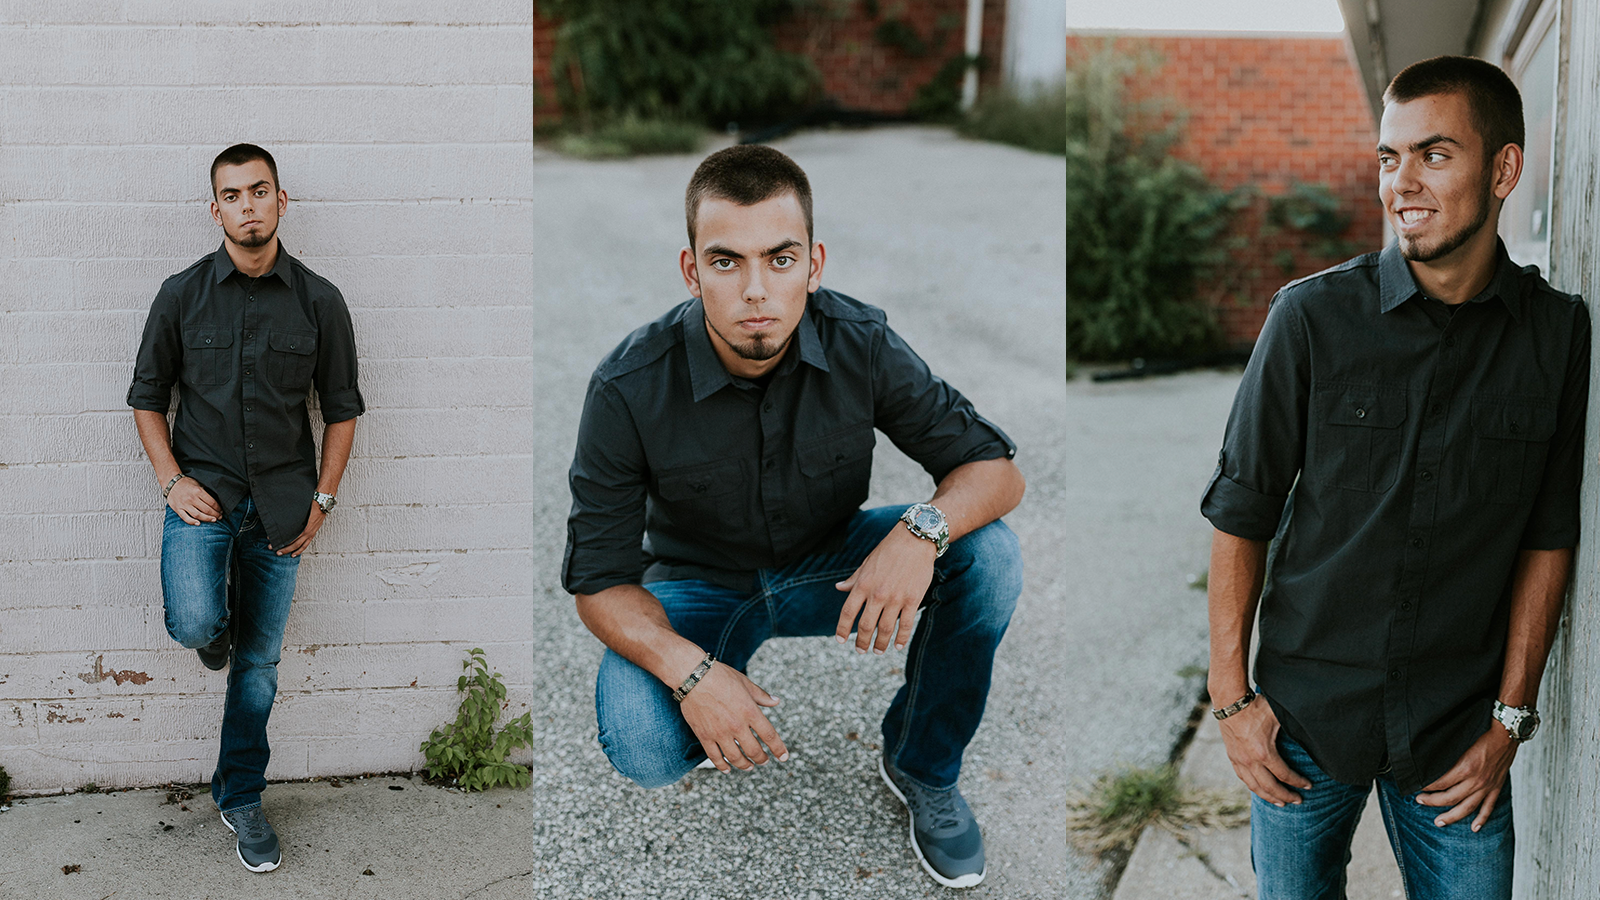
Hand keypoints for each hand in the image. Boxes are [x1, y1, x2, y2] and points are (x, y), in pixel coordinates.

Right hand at [167, 478, 221, 524]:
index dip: (218, 508)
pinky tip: (199, 523)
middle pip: (206, 509)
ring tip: (213, 520)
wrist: (171, 482)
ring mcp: (184, 504)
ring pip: (198, 515)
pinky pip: (185, 517)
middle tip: (220, 516)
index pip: (211, 502)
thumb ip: (205, 492)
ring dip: (207, 519)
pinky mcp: (177, 509)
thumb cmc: (186, 483)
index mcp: (198, 491)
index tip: (221, 510)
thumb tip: (215, 501)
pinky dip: (192, 522)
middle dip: (215, 514)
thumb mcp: (198, 484)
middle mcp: (191, 498)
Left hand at [270, 502, 324, 556]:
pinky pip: (305, 545)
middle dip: (282, 546)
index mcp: (301, 526)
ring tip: (281, 553)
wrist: (322, 505)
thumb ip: (292, 516)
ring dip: (289, 550)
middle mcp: (305, 532)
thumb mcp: (299, 510)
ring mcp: (309, 534)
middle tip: (272, 548)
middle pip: (292, 542)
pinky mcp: (311, 535)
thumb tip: (280, 518)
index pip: (288, 535)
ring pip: (298, 546)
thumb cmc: (311, 506)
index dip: (279, 538)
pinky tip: (294, 554)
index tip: (270, 538)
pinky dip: (299, 550)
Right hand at [677, 663, 788, 772]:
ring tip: (749, 767)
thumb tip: (776, 702)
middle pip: (754, 751)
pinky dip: (722, 766)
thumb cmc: (720, 676)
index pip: (769, 736)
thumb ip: (762, 696)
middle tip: (764, 761)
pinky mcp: (704, 735)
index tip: (783, 757)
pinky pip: (715, 756)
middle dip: (762, 759)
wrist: (693, 676)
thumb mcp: (745, 683)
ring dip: (744, 765)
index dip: (778, 749)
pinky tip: (727, 769)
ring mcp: (720, 732)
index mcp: (750, 711)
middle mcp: (737, 725)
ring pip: (735, 758)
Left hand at [834, 525, 936, 653]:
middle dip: (861, 642)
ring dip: (880, 644)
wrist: (915, 540)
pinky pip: (906, 624)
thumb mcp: (866, 563)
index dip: (842, 629)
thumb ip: (853, 579)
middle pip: (866, 626)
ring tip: (878, 652)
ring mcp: (896, 598)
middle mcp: (877, 594)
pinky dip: (901, 638)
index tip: (840, 640)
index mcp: (863, 584)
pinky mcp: (913, 599)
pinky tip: (898, 646)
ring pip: (885, 629)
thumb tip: (838, 588)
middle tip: (860, 651)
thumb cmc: (888, 550)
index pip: (848, 612)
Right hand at [1216, 694, 1311, 805]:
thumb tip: (1310, 735)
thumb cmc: (1256, 707)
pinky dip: (1253, 786)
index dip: (1298, 782)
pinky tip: (1260, 789)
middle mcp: (1251, 761)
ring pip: (1254, 786)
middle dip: (1286, 796)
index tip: (1308, 786)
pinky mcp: (1232, 757)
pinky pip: (1243, 777)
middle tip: (1298, 801)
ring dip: (1269, 797)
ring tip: (1280, 802)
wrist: (1230, 702)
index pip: (1285, 775)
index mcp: (1264, 753)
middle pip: (1270, 787)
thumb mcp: (1278, 717)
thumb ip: (1292, 729)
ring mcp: (1239, 760)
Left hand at [1416, 725, 1517, 830]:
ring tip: (1439, 822)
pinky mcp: (1496, 788)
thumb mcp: (1460, 741)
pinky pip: (1488, 807)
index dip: (1427, 787)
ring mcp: (1487, 786)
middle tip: (1419, 801)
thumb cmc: (1481, 733)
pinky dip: (1482, 819)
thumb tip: (1429, 761)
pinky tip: (1474, 828)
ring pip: (1467, 808)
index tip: (1416, 786)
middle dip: (1432, 802)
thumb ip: (1447, 755)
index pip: (1440, 783)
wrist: (1506, 734)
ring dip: (1452, 817)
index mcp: (1465, 768)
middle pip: (1450, 798)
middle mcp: (1476, 781)